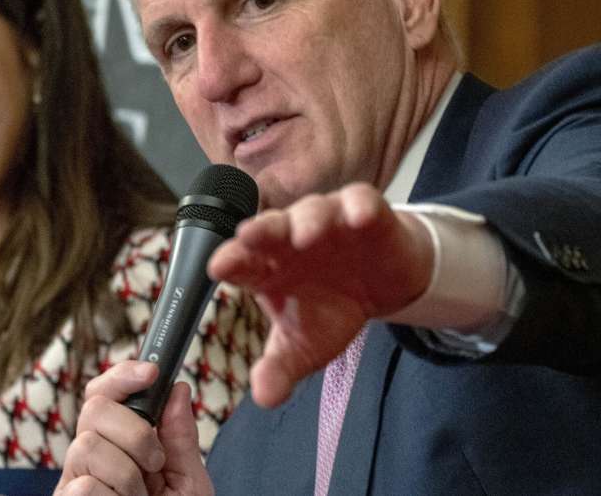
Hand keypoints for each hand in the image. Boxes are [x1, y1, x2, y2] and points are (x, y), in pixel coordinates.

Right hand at [56, 361, 212, 495]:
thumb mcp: (187, 481)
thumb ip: (180, 438)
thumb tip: (178, 389)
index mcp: (118, 443)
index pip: (104, 394)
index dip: (123, 376)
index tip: (151, 372)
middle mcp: (90, 457)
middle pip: (94, 409)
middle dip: (135, 431)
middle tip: (154, 463)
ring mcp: (74, 482)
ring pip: (87, 446)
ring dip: (128, 474)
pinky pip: (84, 486)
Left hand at [208, 182, 433, 407]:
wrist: (383, 284)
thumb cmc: (334, 307)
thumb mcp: (306, 346)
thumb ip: (281, 368)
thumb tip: (264, 397)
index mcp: (268, 266)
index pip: (242, 261)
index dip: (230, 261)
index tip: (217, 267)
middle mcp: (292, 237)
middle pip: (271, 227)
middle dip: (261, 230)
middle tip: (248, 235)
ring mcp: (329, 220)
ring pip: (313, 211)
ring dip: (308, 220)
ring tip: (305, 235)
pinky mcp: (366, 213)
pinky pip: (361, 203)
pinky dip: (359, 208)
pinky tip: (356, 218)